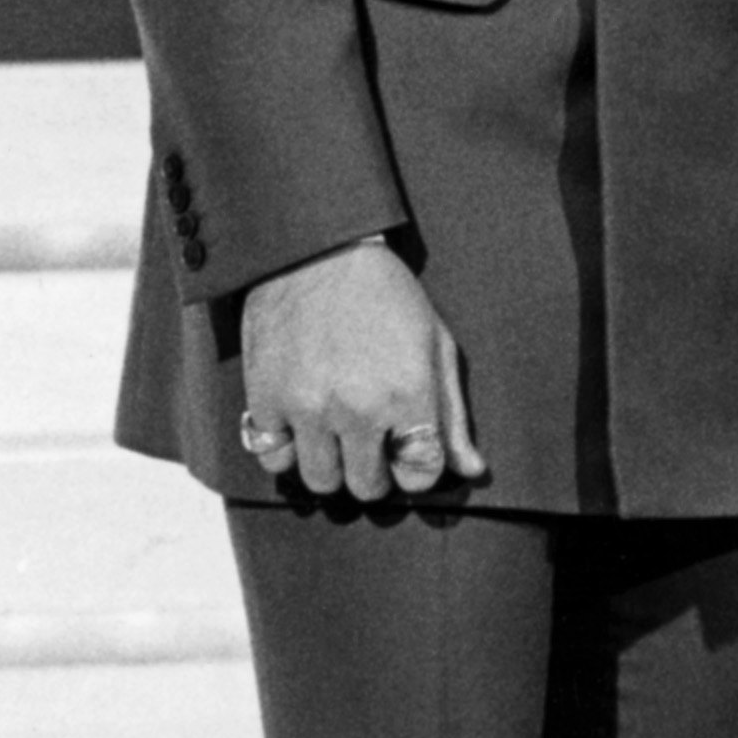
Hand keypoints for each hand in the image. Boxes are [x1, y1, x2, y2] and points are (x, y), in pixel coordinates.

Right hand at [238, 239, 486, 502]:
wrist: (315, 251)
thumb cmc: (385, 296)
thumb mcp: (434, 345)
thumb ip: (452, 416)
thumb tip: (473, 472)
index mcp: (408, 393)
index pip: (419, 475)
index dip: (417, 468)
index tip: (408, 450)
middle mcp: (357, 408)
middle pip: (369, 486)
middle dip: (375, 471)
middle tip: (372, 443)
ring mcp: (308, 407)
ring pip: (321, 481)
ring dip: (333, 465)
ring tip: (337, 435)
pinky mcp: (264, 400)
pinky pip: (273, 458)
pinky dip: (287, 449)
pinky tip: (300, 424)